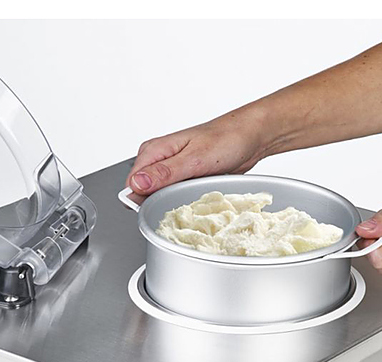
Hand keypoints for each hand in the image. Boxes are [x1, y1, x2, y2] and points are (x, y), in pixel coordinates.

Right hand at [125, 110, 268, 195]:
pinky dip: (184, 200)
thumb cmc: (226, 140)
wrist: (249, 137)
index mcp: (153, 152)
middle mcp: (158, 160)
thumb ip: (164, 173)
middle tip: (184, 200)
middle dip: (159, 203)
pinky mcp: (182, 177)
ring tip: (193, 197)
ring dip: (173, 203)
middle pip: (143, 194)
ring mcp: (170, 170)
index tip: (163, 205)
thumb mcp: (194, 159)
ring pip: (159, 197)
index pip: (131, 186)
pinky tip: (197, 198)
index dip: (142, 201)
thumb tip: (137, 183)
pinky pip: (174, 196)